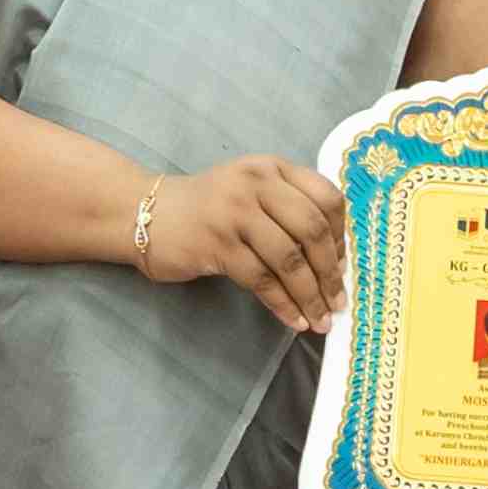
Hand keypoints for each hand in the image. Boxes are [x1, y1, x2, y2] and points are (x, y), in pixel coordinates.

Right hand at [136, 155, 346, 333]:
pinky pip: (262, 279)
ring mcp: (235, 212)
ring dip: (310, 295)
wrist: (147, 214)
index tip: (340, 265)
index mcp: (272, 168)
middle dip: (330, 272)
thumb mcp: (251, 190)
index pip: (326, 197)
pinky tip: (293, 320)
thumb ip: (288, 208)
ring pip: (289, 259)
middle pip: (312, 229)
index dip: (340, 235)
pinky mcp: (217, 243)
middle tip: (337, 301)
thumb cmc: (208, 208)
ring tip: (320, 320)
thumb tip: (333, 258)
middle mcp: (256, 184)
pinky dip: (283, 304)